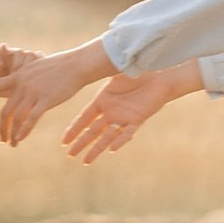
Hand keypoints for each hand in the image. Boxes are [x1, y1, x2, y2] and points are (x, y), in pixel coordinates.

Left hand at [0, 40, 111, 146]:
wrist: (75, 65)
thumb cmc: (57, 68)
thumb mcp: (34, 70)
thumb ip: (23, 80)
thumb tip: (17, 87)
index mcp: (16, 77)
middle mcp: (21, 85)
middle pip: (4, 111)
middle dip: (1, 128)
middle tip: (2, 139)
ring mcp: (32, 93)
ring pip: (16, 118)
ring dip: (12, 133)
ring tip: (12, 143)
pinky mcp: (45, 100)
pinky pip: (30, 119)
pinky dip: (23, 131)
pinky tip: (20, 138)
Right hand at [64, 61, 203, 160]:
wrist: (159, 76)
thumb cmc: (137, 70)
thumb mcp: (116, 69)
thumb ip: (103, 70)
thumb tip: (87, 61)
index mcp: (102, 100)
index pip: (84, 118)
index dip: (74, 129)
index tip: (64, 140)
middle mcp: (111, 111)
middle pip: (93, 131)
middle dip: (81, 143)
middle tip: (70, 155)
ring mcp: (123, 117)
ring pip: (107, 136)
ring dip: (97, 148)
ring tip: (86, 161)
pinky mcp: (137, 119)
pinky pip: (128, 132)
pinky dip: (120, 140)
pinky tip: (112, 149)